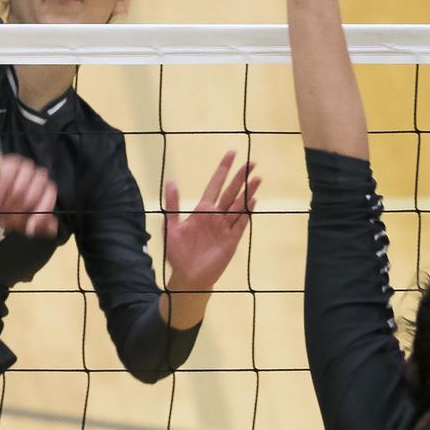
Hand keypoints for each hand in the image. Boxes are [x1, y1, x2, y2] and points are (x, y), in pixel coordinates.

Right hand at [0, 153, 58, 237]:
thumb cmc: (10, 201)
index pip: (49, 197)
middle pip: (34, 193)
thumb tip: (53, 229)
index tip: (30, 228)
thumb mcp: (23, 217)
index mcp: (46, 188)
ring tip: (1, 212)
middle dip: (20, 211)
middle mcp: (39, 176)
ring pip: (21, 186)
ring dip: (10, 203)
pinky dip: (1, 193)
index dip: (41, 214)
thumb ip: (38, 224)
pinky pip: (7, 177)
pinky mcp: (11, 162)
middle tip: (10, 220)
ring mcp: (26, 167)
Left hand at [163, 151, 259, 290]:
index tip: (231, 153)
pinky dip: (246, 212)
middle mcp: (216, 215)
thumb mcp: (171, 227)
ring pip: (238, 205)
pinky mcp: (231, 240)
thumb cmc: (178, 252)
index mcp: (202, 210)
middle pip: (231, 192)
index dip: (223, 169)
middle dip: (240, 177)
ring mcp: (225, 227)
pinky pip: (241, 223)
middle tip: (251, 162)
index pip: (215, 184)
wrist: (187, 276)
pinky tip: (252, 200)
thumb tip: (171, 181)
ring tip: (258, 177)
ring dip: (247, 191)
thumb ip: (173, 205)